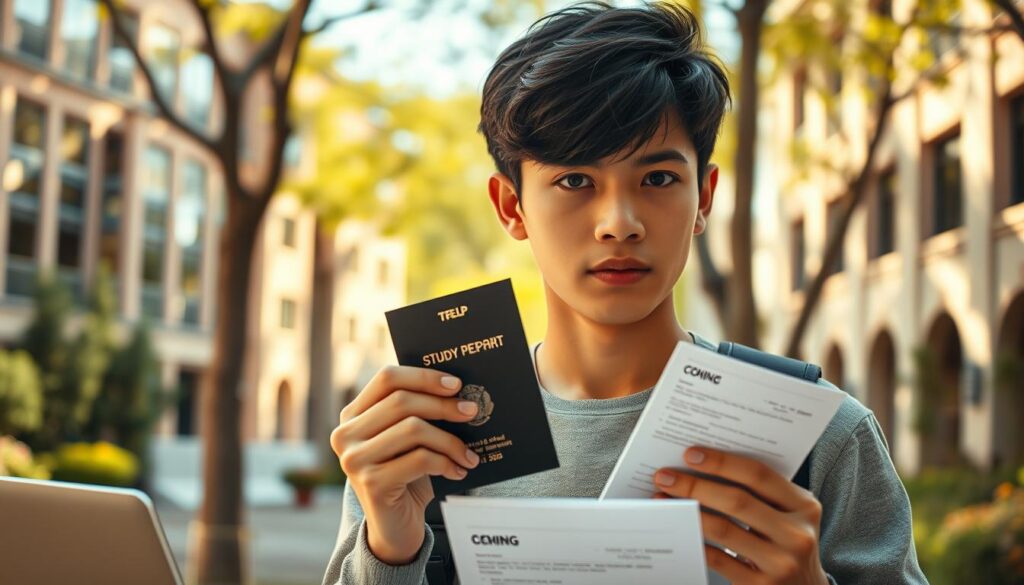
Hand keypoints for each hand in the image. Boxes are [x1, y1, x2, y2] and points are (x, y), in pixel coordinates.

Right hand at [330, 366, 481, 564]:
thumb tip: (457, 391)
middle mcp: (345, 434)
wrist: (394, 527)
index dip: (423, 377)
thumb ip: (415, 413)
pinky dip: (446, 462)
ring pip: (414, 429)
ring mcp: (354, 459)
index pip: (387, 379)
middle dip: (443, 405)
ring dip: (450, 440)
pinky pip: (420, 459)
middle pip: (402, 402)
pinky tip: (458, 470)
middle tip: (471, 411)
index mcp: (352, 415)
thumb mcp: (404, 440)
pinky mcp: (371, 483)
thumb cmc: (405, 476)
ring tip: (468, 453)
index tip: (454, 384)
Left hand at [653, 447, 828, 584]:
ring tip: (663, 500)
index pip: (758, 475)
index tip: (691, 454)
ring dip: (689, 512)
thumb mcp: (787, 515)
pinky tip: (679, 529)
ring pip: (724, 530)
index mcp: (804, 506)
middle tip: (665, 476)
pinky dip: (696, 541)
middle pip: (737, 501)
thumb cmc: (787, 542)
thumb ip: (760, 493)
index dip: (722, 462)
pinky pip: (719, 559)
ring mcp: (780, 563)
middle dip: (695, 485)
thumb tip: (703, 465)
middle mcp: (796, 534)